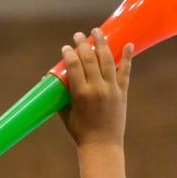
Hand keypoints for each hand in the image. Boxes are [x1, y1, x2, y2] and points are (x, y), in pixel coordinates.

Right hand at [59, 28, 132, 146]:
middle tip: (78, 35)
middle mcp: (97, 89)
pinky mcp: (122, 93)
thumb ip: (59, 94)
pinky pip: (125, 71)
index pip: (74, 65)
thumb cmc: (80, 131)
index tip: (66, 47)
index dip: (69, 53)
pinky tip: (128, 44)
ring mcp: (111, 90)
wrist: (102, 145)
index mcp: (81, 94)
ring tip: (97, 32)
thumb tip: (48, 79)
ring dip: (102, 44)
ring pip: (107, 60)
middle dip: (83, 44)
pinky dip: (127, 57)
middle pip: (90, 59)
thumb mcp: (65, 112)